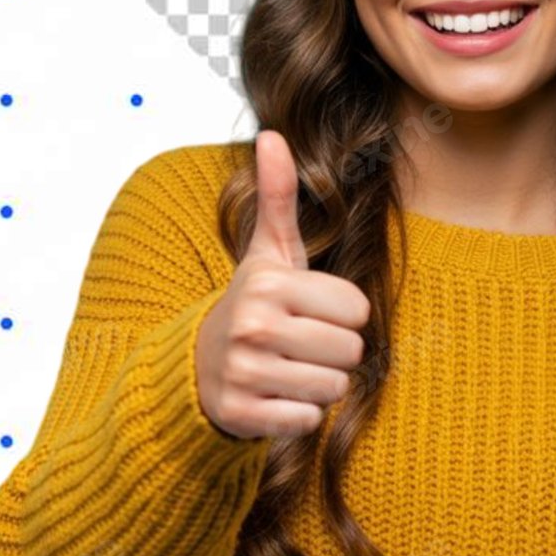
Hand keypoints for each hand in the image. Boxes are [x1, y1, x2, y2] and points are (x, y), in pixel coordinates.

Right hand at [195, 130, 371, 439]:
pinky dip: (298, 414)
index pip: (357, 309)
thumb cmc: (253, 305)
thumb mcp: (267, 252)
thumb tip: (274, 134)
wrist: (198, 365)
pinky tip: (274, 396)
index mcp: (268, 285)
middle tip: (301, 346)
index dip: (342, 315)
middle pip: (350, 351)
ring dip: (318, 385)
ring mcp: (244, 373)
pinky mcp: (242, 414)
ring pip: (332, 388)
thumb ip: (278, 196)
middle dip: (334, 353)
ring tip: (289, 369)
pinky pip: (308, 421)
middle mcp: (253, 326)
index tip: (310, 313)